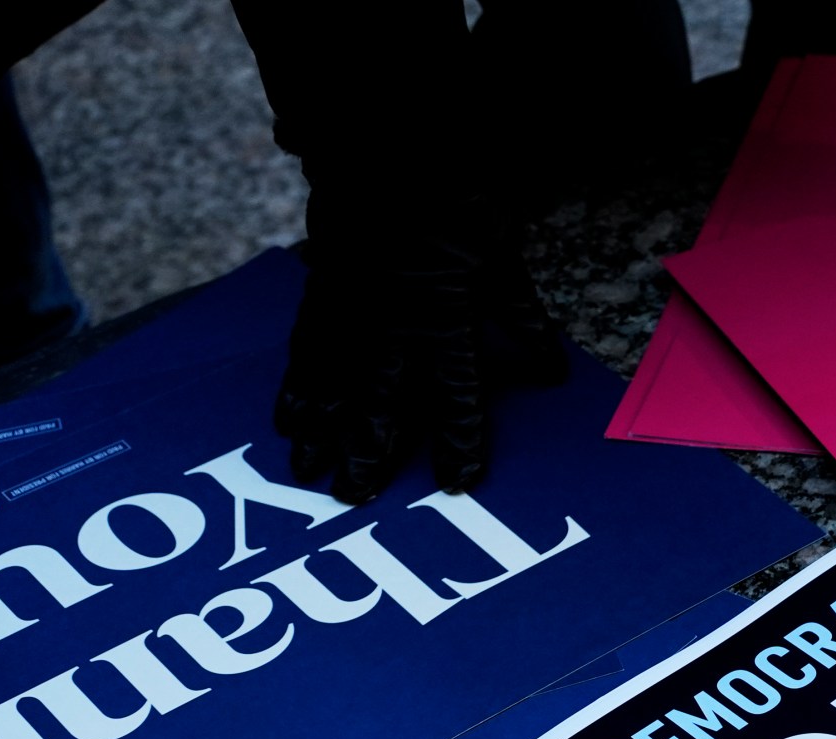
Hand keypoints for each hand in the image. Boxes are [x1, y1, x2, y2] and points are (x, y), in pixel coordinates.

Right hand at [275, 187, 567, 504]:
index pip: (456, 399)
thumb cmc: (459, 200)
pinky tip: (284, 414)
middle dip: (366, 453)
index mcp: (443, 322)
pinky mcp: (321, 289)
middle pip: (376, 405)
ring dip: (318, 430)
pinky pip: (304, 347)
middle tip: (352, 495)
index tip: (459, 482)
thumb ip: (523, 322)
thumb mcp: (506, 262)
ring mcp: (349, 309)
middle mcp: (389, 326)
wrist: (394, 145)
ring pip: (328, 383)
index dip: (460, 443)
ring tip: (305, 470)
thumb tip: (550, 371)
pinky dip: (295, 384)